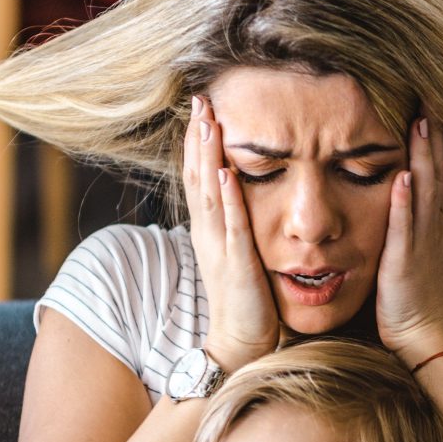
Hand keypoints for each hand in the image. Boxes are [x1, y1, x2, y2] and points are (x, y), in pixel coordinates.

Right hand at [185, 96, 281, 374]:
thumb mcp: (235, 249)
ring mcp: (220, 247)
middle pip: (197, 175)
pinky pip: (232, 226)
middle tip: (199, 100)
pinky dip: (228, 199)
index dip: (197, 141)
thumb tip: (236, 192)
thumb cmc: (245, 296)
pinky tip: (226, 173)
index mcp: (209, 228)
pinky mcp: (237, 265)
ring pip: (210, 194)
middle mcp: (208, 233)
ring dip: (208, 156)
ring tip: (208, 123)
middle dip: (198, 137)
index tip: (201, 108)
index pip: (198, 175)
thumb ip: (234, 221)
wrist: (240, 341)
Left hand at [376, 117, 442, 365]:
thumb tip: (401, 186)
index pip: (438, 168)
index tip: (430, 102)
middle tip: (430, 94)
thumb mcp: (414, 244)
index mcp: (433, 219)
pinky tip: (402, 176)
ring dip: (425, 157)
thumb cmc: (411, 291)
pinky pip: (405, 227)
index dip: (435, 136)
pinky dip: (405, 201)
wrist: (423, 333)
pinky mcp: (405, 262)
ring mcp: (422, 241)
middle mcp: (433, 224)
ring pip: (427, 191)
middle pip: (438, 169)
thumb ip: (410, 215)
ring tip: (421, 122)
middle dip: (434, 133)